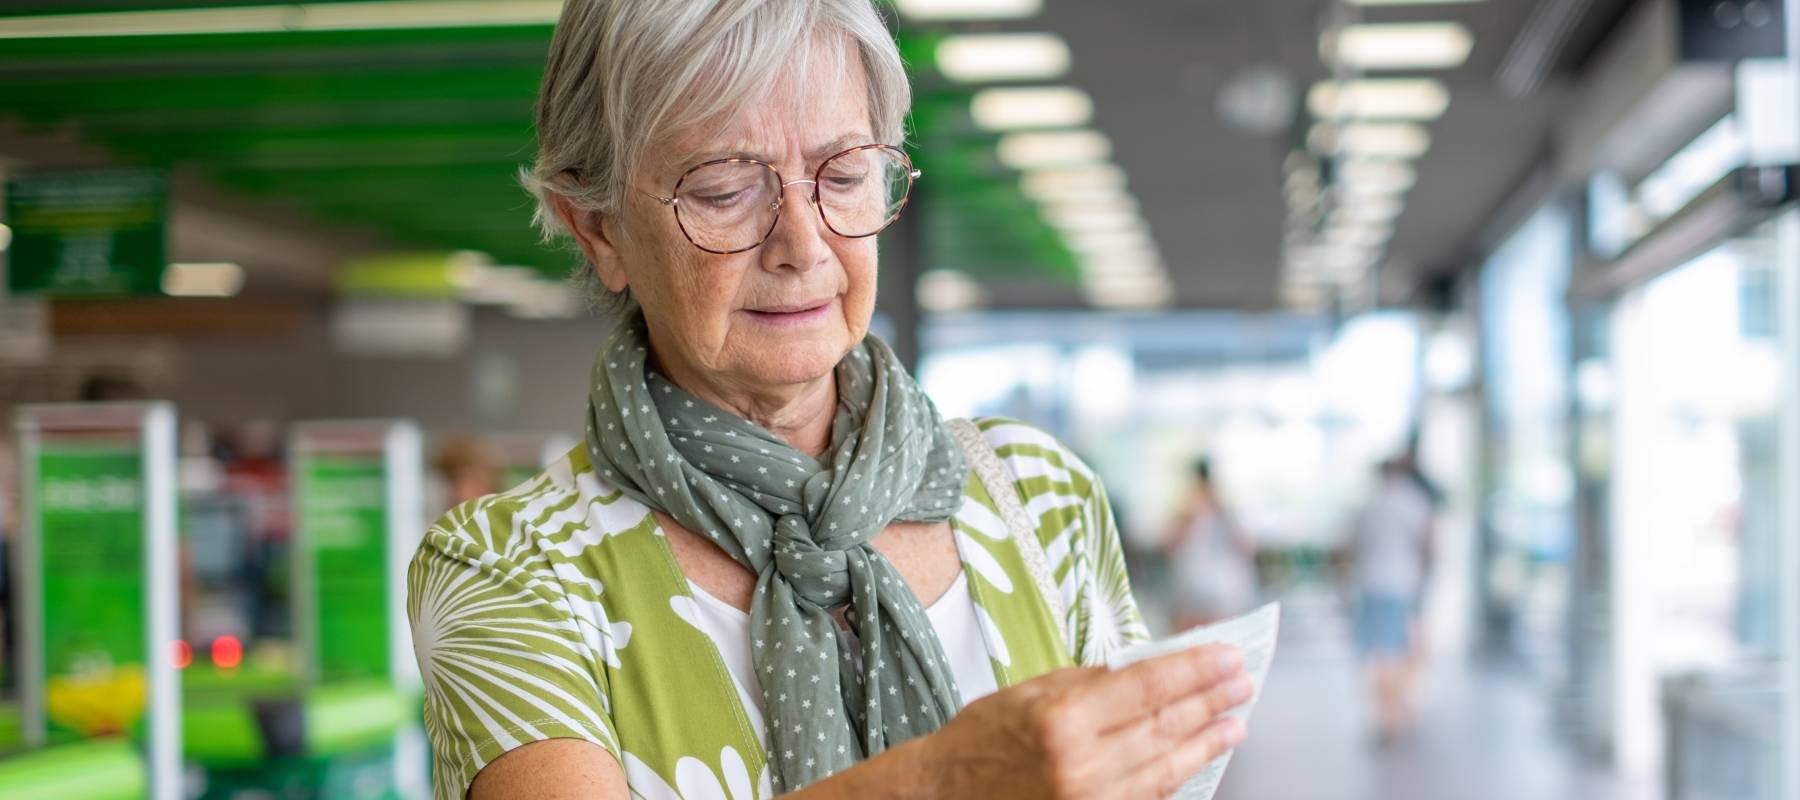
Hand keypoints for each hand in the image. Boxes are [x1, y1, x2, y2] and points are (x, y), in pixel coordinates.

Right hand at [920, 644, 1252, 798]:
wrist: (945, 794)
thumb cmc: (983, 737)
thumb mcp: (1032, 691)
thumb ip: (1093, 683)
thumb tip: (1151, 669)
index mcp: (1062, 720)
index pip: (1147, 687)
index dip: (1194, 670)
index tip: (1228, 655)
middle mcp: (1081, 765)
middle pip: (1164, 726)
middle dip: (1210, 701)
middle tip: (1242, 682)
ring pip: (1166, 767)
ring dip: (1207, 741)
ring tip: (1235, 721)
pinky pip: (1149, 796)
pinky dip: (1178, 773)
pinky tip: (1198, 755)